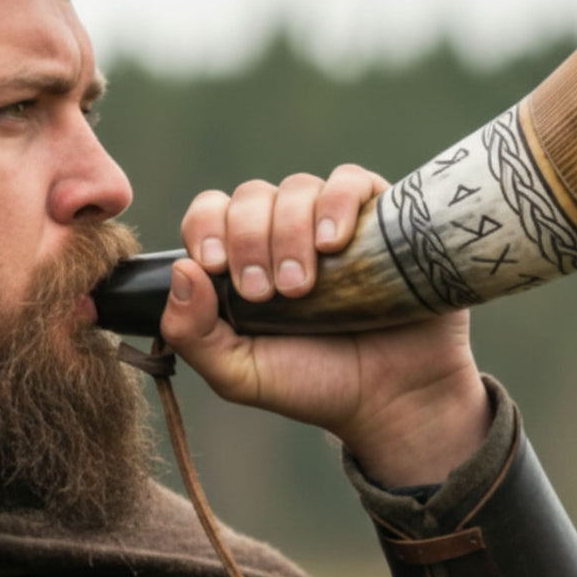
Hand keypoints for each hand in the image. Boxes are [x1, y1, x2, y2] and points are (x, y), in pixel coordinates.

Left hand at [159, 164, 491, 486]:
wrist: (395, 396)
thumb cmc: (317, 383)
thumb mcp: (240, 374)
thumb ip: (192, 333)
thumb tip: (181, 269)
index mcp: (244, 260)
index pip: (210, 212)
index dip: (206, 229)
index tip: (216, 268)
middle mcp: (285, 232)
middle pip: (250, 197)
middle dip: (249, 241)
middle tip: (268, 293)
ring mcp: (332, 220)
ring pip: (296, 187)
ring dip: (290, 231)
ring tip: (305, 285)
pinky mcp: (378, 216)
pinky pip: (350, 180)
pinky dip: (337, 201)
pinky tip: (335, 243)